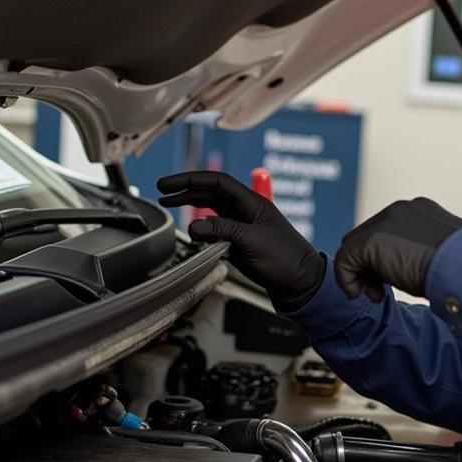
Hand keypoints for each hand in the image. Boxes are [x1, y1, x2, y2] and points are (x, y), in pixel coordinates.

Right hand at [157, 171, 324, 309]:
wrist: (300, 282)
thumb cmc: (286, 259)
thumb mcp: (251, 241)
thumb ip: (222, 230)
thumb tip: (193, 225)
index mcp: (252, 203)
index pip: (217, 182)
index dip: (190, 179)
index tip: (168, 184)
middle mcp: (245, 211)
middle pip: (210, 193)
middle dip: (186, 190)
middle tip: (162, 192)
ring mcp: (242, 227)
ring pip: (211, 211)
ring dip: (191, 207)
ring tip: (169, 205)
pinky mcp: (240, 243)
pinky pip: (216, 231)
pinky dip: (202, 230)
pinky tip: (192, 234)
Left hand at [334, 198, 461, 301]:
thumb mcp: (446, 255)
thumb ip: (426, 253)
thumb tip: (416, 269)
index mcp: (418, 212)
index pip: (385, 232)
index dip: (383, 260)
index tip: (390, 283)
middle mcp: (400, 210)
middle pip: (366, 237)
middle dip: (369, 267)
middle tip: (379, 290)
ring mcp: (384, 222)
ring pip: (353, 248)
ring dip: (360, 275)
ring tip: (375, 295)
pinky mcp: (371, 240)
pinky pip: (345, 260)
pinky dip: (348, 281)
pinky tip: (363, 295)